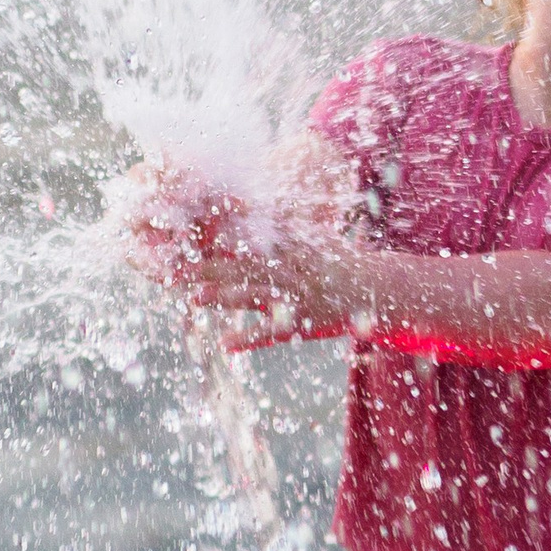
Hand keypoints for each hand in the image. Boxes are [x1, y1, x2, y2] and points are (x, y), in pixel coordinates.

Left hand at [124, 164, 343, 338]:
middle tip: (173, 274)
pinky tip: (225, 341)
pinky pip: (272, 330)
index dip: (213, 240)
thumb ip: (281, 224)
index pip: (246, 238)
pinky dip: (249, 336)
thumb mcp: (311, 236)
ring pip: (254, 293)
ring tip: (193, 300)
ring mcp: (298, 293)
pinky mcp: (304, 319)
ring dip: (223, 296)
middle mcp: (291, 266)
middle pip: (242, 265)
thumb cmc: (338, 261)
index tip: (183, 240)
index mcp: (289, 243)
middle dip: (207, 269)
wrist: (377, 287)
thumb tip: (246, 208)